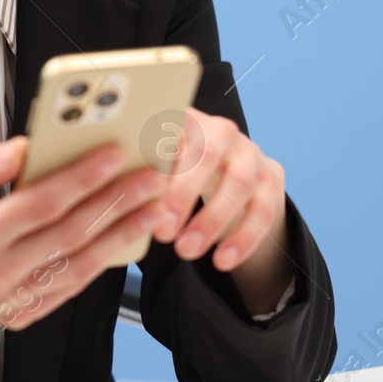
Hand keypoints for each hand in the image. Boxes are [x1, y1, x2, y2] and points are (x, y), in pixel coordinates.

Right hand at [0, 135, 167, 334]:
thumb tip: (26, 147)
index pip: (41, 204)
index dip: (81, 179)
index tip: (112, 155)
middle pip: (69, 236)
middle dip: (116, 203)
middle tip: (148, 178)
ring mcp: (8, 300)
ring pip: (76, 267)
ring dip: (119, 237)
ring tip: (149, 209)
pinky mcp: (17, 314)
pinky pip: (66, 289)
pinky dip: (96, 265)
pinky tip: (118, 241)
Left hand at [152, 107, 291, 310]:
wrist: (226, 180)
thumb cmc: (177, 175)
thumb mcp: (158, 169)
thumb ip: (140, 175)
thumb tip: (111, 197)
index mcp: (186, 120)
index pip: (172, 128)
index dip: (158, 156)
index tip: (140, 187)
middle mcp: (221, 130)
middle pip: (208, 154)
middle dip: (184, 194)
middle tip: (163, 232)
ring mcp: (250, 153)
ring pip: (239, 184)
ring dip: (212, 221)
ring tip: (186, 252)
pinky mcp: (271, 178)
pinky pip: (263, 209)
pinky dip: (243, 239)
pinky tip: (222, 261)